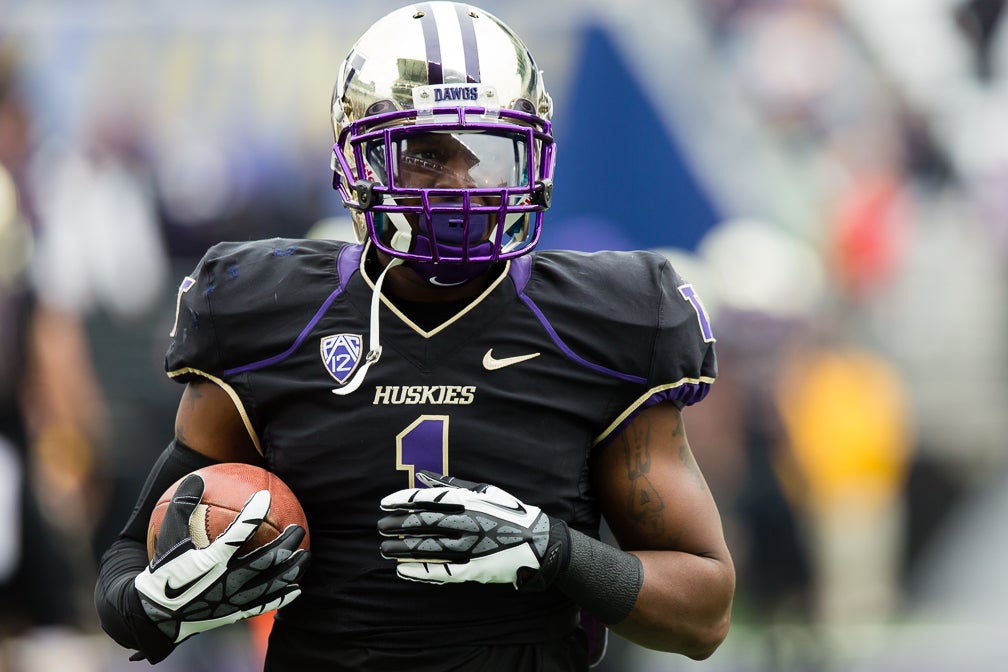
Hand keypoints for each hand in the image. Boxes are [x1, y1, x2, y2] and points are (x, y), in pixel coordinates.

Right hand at [132, 474, 308, 660]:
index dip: (254, 513)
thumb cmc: (162, 572)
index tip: (265, 496)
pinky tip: (296, 589)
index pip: (239, 532)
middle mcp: (227, 581)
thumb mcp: (167, 538)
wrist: (154, 616)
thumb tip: (196, 477)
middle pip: (266, 559)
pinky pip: (264, 605)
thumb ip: (181, 507)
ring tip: (306, 556)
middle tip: (300, 528)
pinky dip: (282, 597)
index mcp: (211, 560)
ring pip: (271, 584)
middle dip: (286, 543)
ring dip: (291, 569)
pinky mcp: (235, 614)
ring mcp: (233, 600)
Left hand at [378, 470, 568, 588]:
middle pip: (424, 523)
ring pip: (428, 548)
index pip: (428, 499)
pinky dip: (421, 572)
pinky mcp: (474, 570)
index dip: (402, 501)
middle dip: (398, 525)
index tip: (384, 503)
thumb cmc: (510, 513)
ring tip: (385, 549)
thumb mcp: (485, 491)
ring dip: (403, 549)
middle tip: (380, 528)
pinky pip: (442, 572)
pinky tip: (403, 570)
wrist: (540, 542)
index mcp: (469, 501)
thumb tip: (424, 475)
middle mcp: (467, 523)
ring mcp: (470, 548)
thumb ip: (453, 485)